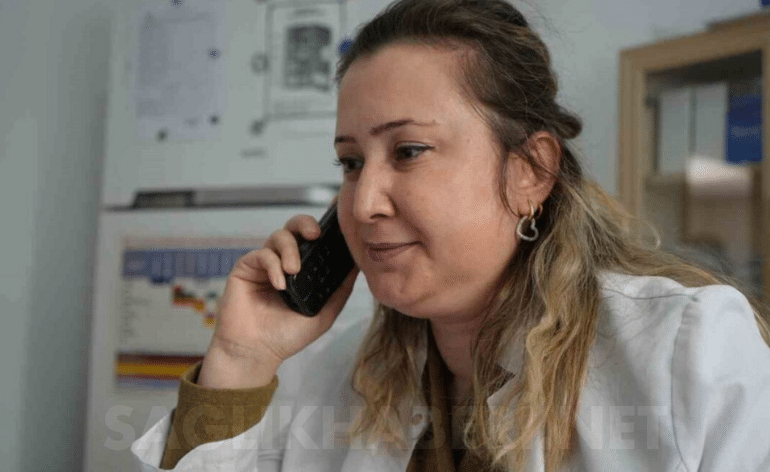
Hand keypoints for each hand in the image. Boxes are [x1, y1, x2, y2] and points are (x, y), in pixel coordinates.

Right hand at [198, 214, 358, 388]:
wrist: (258, 352)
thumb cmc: (287, 336)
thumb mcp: (323, 313)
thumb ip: (340, 289)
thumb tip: (358, 265)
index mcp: (302, 270)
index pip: (312, 241)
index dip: (323, 231)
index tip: (336, 231)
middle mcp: (283, 262)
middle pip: (294, 227)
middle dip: (305, 224)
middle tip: (315, 235)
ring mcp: (264, 264)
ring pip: (278, 236)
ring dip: (290, 249)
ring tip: (294, 271)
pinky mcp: (245, 268)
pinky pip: (261, 254)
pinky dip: (273, 265)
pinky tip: (280, 284)